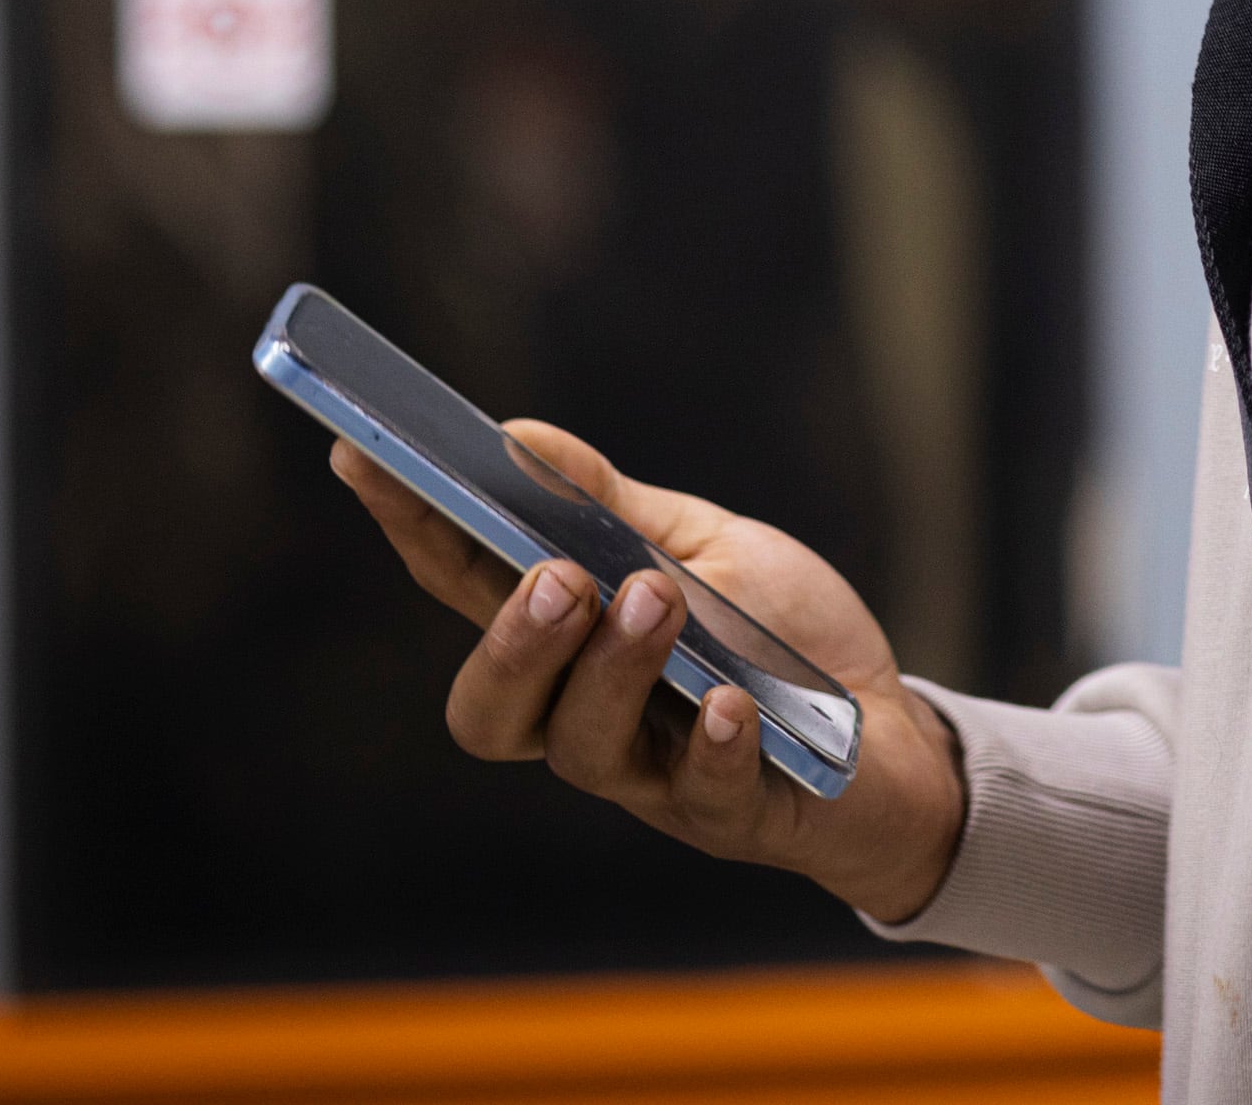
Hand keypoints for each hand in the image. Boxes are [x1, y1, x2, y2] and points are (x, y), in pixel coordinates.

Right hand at [332, 423, 969, 921]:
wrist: (890, 736)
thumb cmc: (779, 637)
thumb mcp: (702, 547)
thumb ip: (613, 507)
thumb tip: (515, 438)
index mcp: (566, 642)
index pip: (463, 586)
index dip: (409, 528)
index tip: (362, 455)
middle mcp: (586, 717)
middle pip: (490, 710)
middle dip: (507, 643)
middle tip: (558, 576)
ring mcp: (653, 774)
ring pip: (583, 747)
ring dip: (614, 667)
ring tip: (659, 600)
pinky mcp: (733, 812)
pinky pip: (704, 791)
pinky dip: (714, 742)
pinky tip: (730, 703)